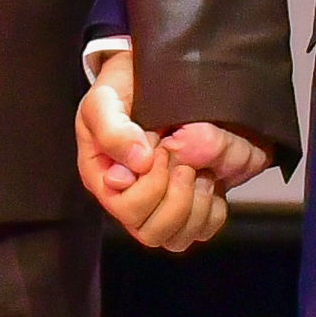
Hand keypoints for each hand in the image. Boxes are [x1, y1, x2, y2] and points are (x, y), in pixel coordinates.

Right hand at [75, 53, 256, 251]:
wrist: (146, 77)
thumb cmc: (120, 90)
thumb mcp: (103, 101)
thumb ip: (111, 129)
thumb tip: (137, 165)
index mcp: (105, 182)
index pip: (127, 211)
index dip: (150, 187)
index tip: (161, 150)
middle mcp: (129, 201)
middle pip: (152, 233)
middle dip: (176, 200)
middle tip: (184, 164)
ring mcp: (159, 205)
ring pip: (177, 238)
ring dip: (196, 206)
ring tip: (198, 172)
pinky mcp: (187, 204)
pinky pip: (203, 229)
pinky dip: (212, 210)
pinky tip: (209, 183)